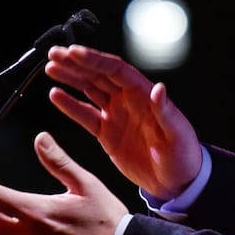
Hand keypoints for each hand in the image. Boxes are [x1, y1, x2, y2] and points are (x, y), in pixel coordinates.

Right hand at [44, 44, 203, 201]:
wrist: (176, 182)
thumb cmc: (183, 156)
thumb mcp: (178, 134)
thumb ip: (165, 111)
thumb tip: (158, 88)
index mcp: (143, 95)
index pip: (115, 70)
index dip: (94, 60)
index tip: (74, 52)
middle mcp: (127, 100)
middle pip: (97, 74)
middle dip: (75, 63)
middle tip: (54, 53)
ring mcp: (116, 115)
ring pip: (88, 89)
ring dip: (70, 77)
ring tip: (51, 67)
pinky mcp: (107, 133)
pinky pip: (85, 115)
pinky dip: (70, 105)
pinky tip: (55, 95)